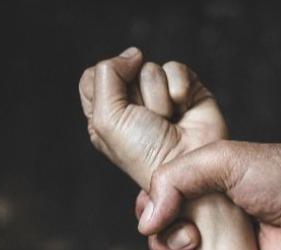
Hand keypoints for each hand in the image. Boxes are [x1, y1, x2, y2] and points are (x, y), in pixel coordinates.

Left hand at [79, 48, 228, 187]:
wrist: (187, 165)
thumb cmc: (145, 152)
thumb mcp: (107, 119)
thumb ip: (105, 75)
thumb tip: (133, 54)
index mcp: (104, 114)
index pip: (92, 77)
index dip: (105, 86)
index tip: (118, 111)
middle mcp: (130, 104)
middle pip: (123, 69)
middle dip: (135, 95)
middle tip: (146, 121)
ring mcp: (159, 95)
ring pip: (150, 68)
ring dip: (158, 98)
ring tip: (167, 120)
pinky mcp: (185, 89)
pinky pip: (175, 68)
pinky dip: (179, 89)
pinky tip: (183, 110)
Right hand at [138, 140, 280, 249]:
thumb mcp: (221, 158)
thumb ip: (174, 177)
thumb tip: (147, 221)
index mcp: (200, 189)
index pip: (154, 204)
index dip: (149, 213)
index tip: (162, 216)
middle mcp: (206, 221)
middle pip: (158, 240)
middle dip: (164, 244)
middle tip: (194, 239)